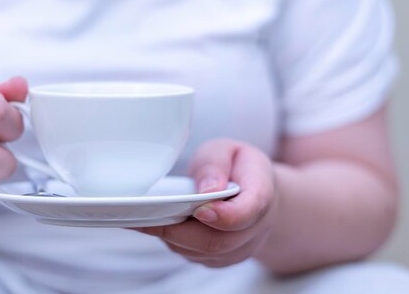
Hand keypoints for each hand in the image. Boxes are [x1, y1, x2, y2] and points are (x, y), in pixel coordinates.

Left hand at [135, 139, 278, 267]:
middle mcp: (254, 229)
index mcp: (261, 195)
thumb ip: (215, 164)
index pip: (247, 212)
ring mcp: (238, 249)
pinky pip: (194, 256)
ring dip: (173, 236)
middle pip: (217, 242)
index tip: (199, 211)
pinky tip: (160, 223)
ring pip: (201, 252)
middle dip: (180, 230)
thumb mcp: (227, 150)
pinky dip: (174, 241)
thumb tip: (207, 189)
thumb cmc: (238, 168)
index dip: (223, 216)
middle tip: (148, 215)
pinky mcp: (221, 259)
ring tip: (147, 216)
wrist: (257, 192)